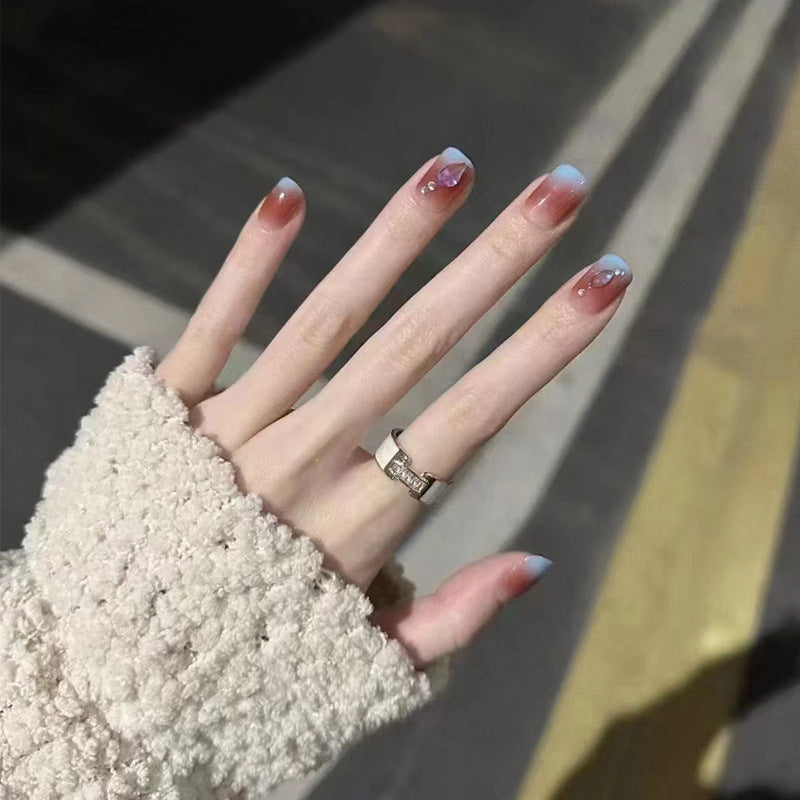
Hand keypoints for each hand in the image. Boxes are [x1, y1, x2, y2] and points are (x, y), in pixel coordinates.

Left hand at [155, 148, 630, 668]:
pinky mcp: (172, 412)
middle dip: (498, 263)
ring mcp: (236, 431)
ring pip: (327, 318)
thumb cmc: (255, 661)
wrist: (116, 667)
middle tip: (561, 189)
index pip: (474, 417)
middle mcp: (306, 463)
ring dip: (395, 238)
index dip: (544, 347)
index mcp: (363, 525)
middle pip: (417, 345)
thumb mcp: (368, 670)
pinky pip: (215, 327)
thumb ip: (455, 619)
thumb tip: (539, 562)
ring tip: (455, 166)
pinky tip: (290, 195)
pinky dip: (250, 262)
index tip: (605, 283)